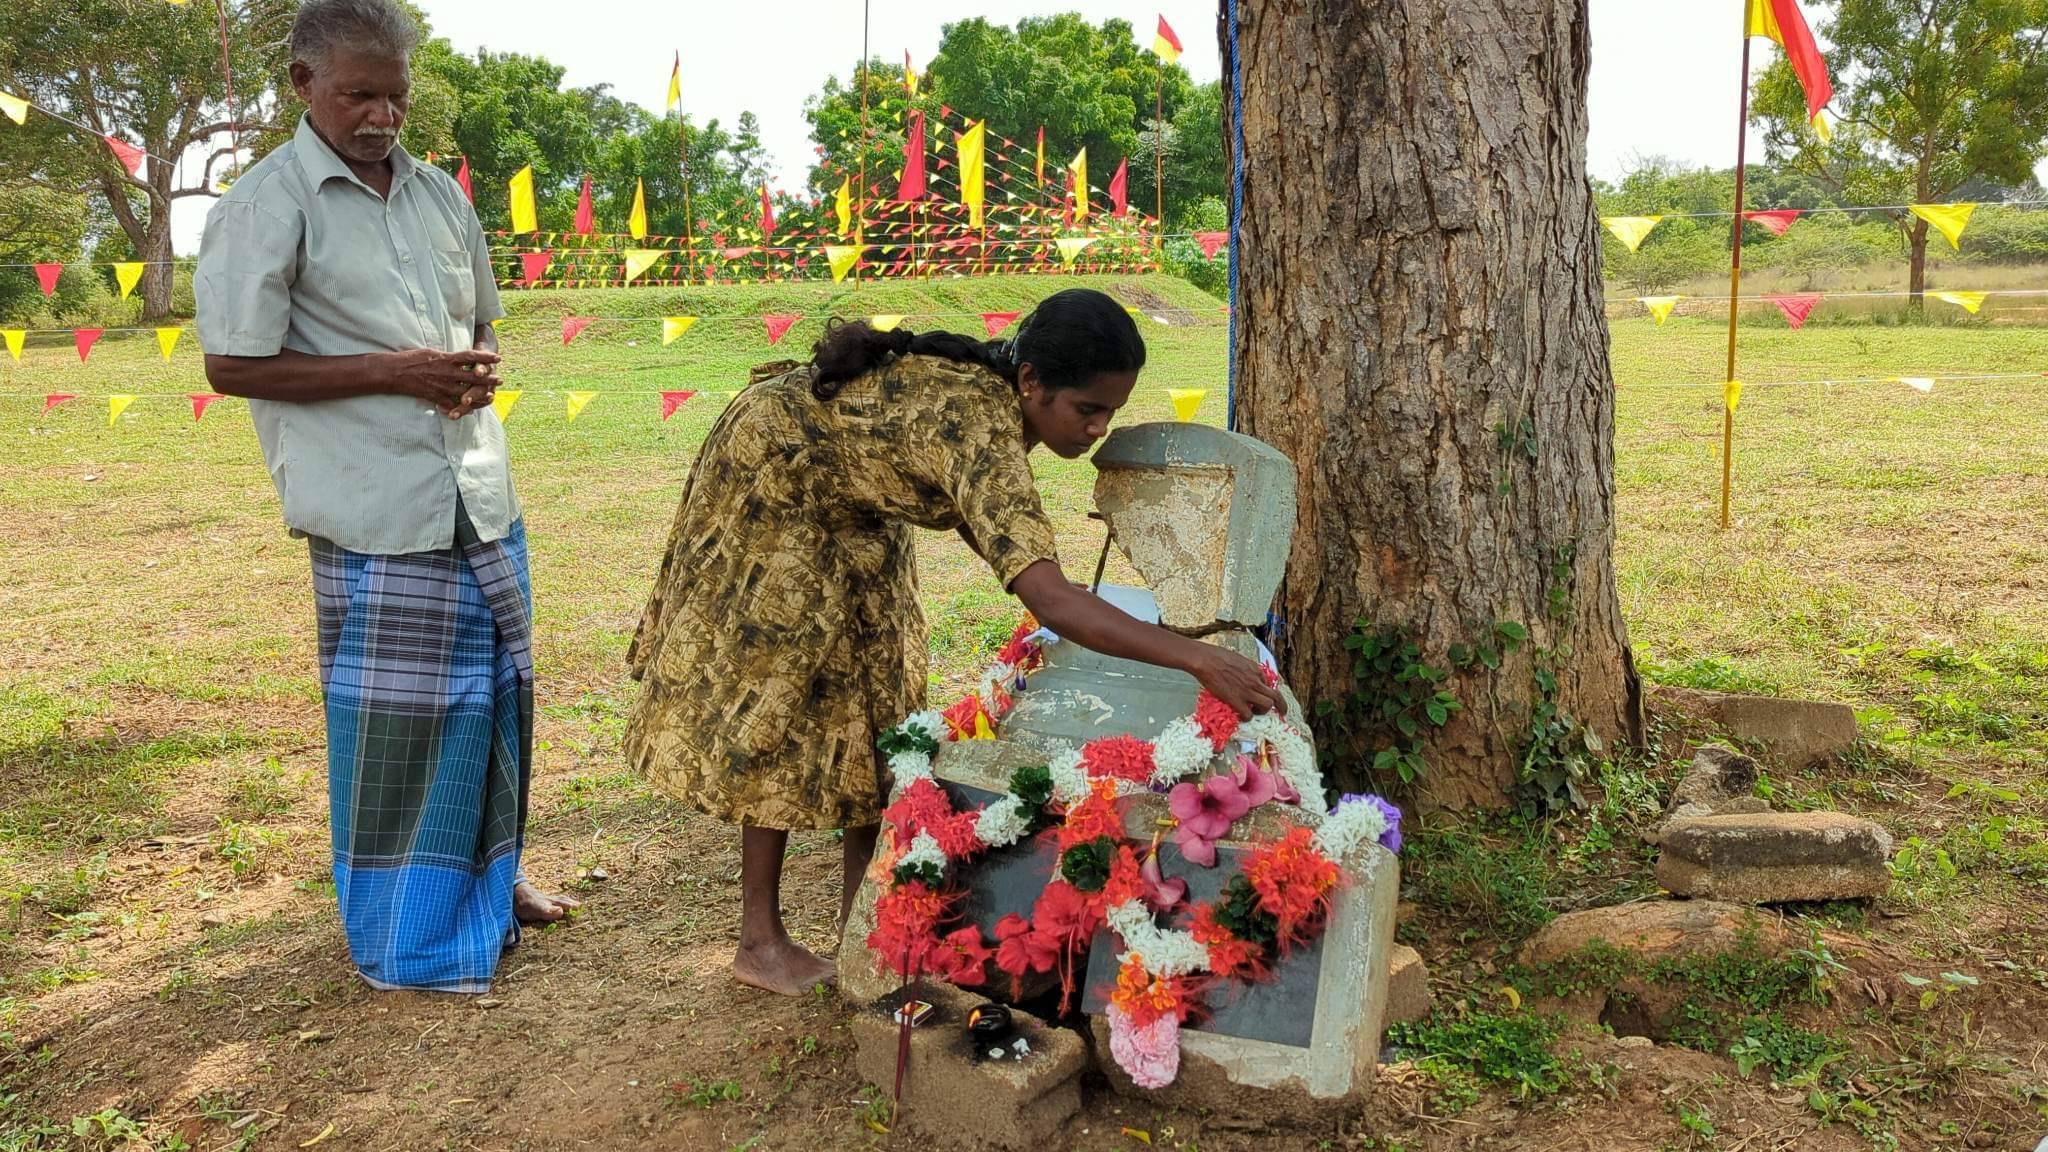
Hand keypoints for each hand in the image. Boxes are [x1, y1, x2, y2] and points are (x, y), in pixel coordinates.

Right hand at [382, 348, 500, 414]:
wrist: (394, 372)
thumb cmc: (411, 359)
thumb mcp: (432, 352)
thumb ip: (447, 357)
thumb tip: (458, 358)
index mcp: (446, 359)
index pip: (471, 357)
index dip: (486, 358)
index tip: (498, 358)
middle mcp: (447, 373)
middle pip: (473, 376)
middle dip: (489, 379)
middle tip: (500, 380)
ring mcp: (442, 386)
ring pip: (466, 393)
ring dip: (480, 395)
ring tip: (491, 396)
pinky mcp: (435, 397)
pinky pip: (452, 405)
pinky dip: (461, 408)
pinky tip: (470, 411)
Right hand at [1190, 645, 1284, 720]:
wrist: (1206, 660)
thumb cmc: (1217, 655)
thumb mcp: (1239, 659)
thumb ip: (1246, 668)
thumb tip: (1245, 674)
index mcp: (1255, 669)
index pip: (1269, 684)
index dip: (1268, 692)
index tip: (1265, 696)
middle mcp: (1255, 680)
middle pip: (1276, 696)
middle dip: (1281, 706)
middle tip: (1282, 712)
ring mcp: (1247, 691)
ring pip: (1267, 705)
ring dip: (1263, 711)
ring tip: (1255, 713)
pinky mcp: (1236, 700)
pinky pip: (1248, 714)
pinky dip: (1247, 718)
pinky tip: (1242, 717)